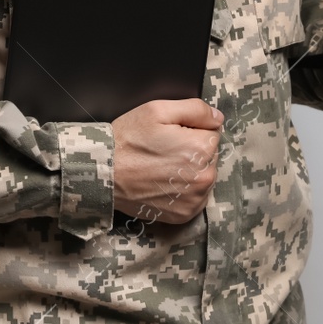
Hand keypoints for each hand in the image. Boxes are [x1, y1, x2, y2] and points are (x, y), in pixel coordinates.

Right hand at [111, 98, 222, 225]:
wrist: (104, 174)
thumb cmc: (128, 140)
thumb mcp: (158, 110)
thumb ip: (195, 109)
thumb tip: (218, 117)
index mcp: (202, 148)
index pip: (212, 132)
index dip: (191, 130)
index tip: (170, 134)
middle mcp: (205, 176)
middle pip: (209, 156)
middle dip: (192, 150)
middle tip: (163, 150)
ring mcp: (195, 199)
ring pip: (203, 176)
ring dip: (189, 171)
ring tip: (161, 167)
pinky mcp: (185, 214)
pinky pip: (194, 196)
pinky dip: (183, 190)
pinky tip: (163, 183)